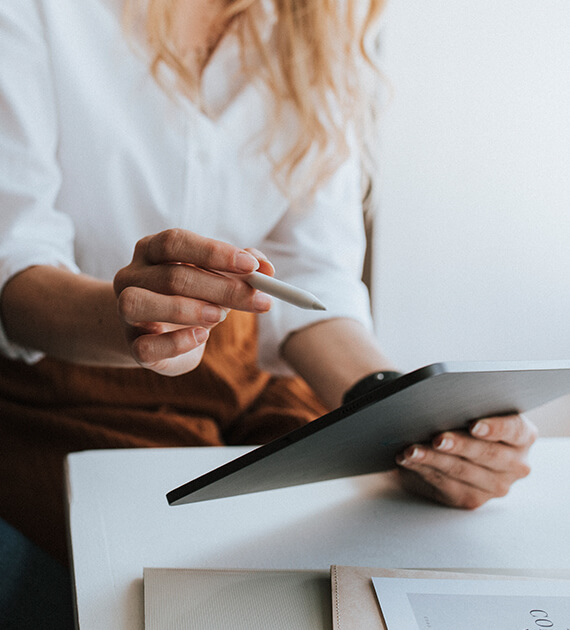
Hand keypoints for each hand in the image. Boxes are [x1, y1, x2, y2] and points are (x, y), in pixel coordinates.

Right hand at [113, 229, 273, 375]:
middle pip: (171, 276)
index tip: (251, 267)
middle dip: (221, 288)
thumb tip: (266, 268)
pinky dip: (177, 342)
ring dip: (188, 309)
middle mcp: (132, 276)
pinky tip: (201, 337)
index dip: (214, 252)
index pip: (176, 242)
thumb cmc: (190, 297)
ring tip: (221, 316)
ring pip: (141, 303)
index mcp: (151, 250)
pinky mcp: (133, 346)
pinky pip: (146, 346)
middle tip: (257, 298)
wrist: (157, 333)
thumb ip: (239, 269)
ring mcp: (125, 311)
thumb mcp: (215, 278)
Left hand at [395, 414, 537, 508]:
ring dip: (433, 459)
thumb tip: (446, 405)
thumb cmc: (464, 421)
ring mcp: (494, 486)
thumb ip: (470, 408)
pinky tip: (407, 459)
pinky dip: (422, 469)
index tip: (473, 425)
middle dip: (459, 445)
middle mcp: (515, 464)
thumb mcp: (474, 411)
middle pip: (487, 454)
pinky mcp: (471, 499)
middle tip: (437, 438)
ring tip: (412, 449)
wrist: (450, 445)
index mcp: (522, 437)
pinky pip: (444, 484)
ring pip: (461, 471)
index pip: (514, 430)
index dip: (494, 428)